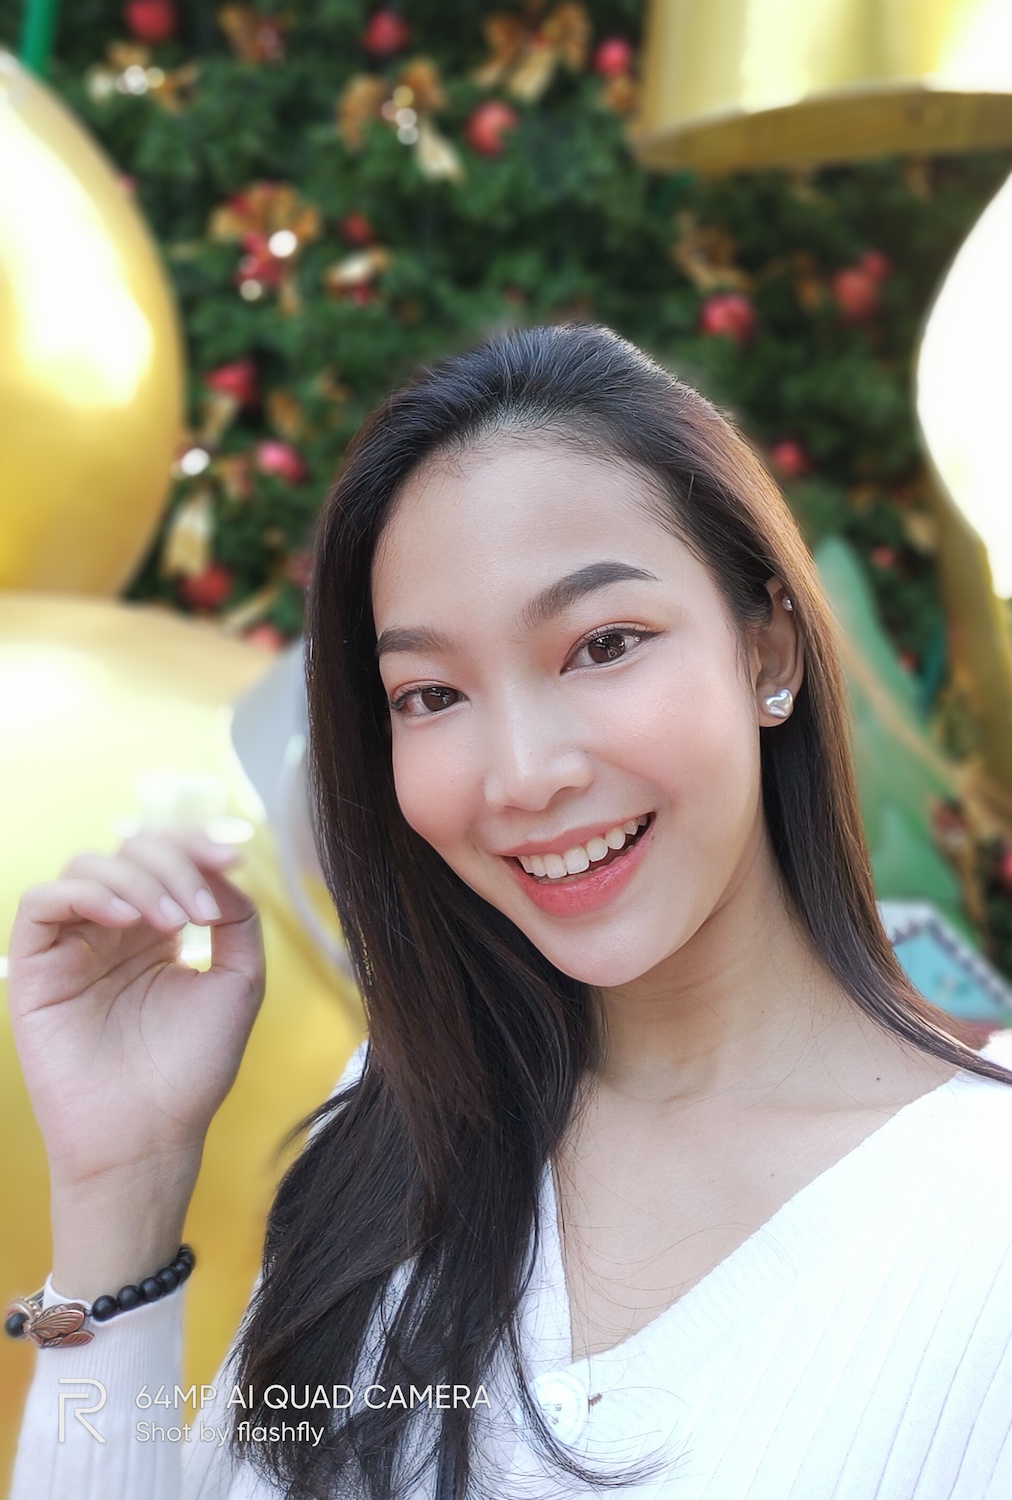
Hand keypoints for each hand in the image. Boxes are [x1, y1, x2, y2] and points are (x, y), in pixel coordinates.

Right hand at [7, 826, 265, 1192]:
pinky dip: (87, 895)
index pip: (166, 856)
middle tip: (201, 910)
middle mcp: (111, 930)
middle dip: (174, 864)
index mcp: (156, 929)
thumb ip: (238, 917)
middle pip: (129, 850)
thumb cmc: (191, 1069)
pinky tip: (127, 922)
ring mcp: (71, 946)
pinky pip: (42, 902)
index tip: (233, 855)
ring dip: (138, 880)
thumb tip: (223, 867)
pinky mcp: (34, 969)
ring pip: (87, 865)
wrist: (150, 1136)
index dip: (196, 843)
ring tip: (170, 922)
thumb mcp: (239, 982)